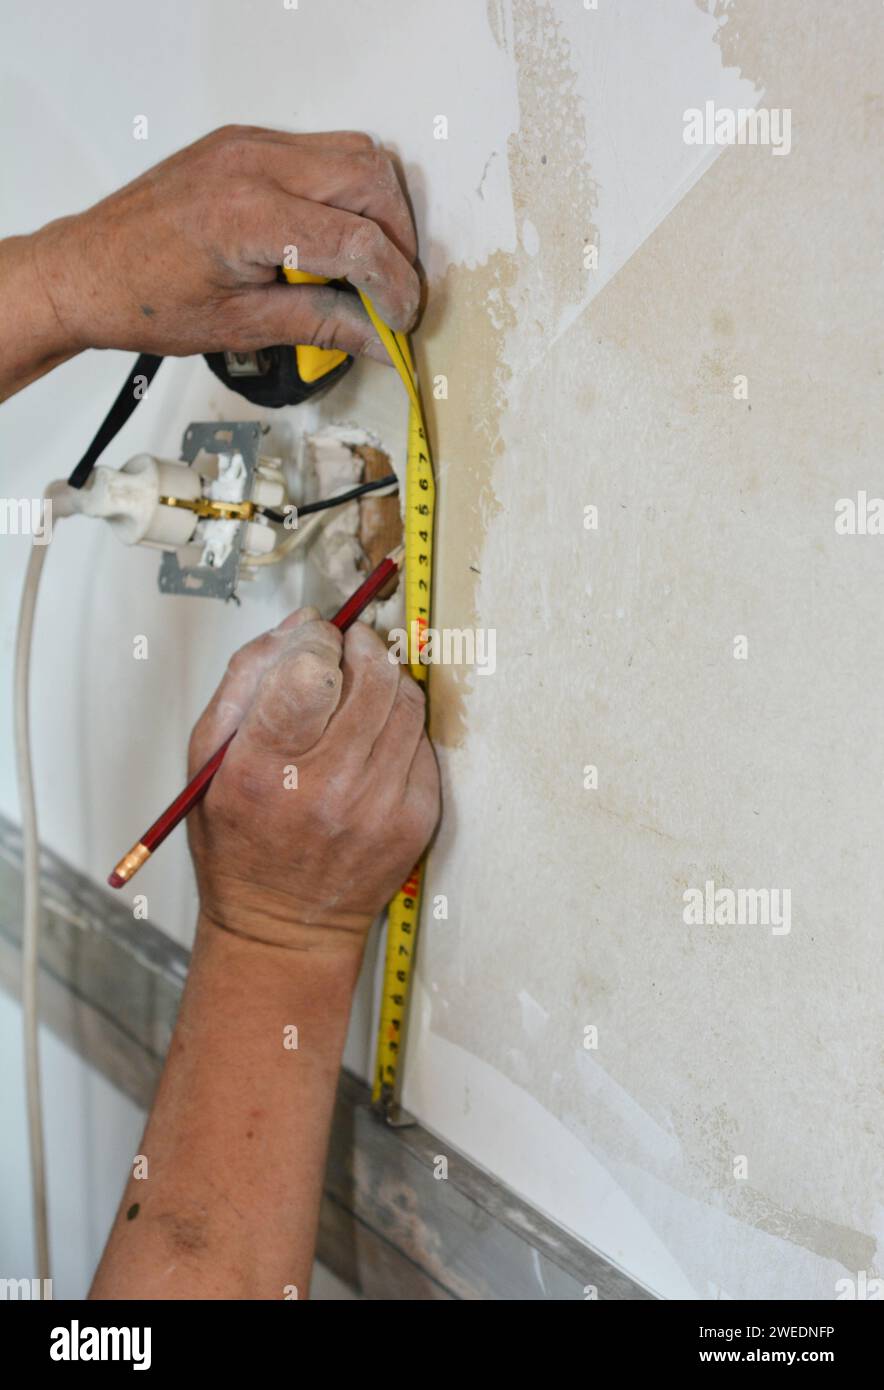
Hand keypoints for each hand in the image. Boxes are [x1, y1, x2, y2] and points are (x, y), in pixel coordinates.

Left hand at [29, 125, 418, 364]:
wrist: (86, 270)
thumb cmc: (146, 302)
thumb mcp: (241, 327)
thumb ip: (321, 326)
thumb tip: (380, 339)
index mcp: (248, 216)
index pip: (356, 239)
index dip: (393, 285)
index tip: (401, 321)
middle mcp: (253, 164)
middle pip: (370, 180)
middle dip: (399, 239)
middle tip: (395, 290)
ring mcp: (249, 144)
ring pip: (355, 153)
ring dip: (381, 207)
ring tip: (374, 262)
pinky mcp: (245, 141)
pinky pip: (322, 149)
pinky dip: (348, 189)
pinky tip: (338, 235)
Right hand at [187, 607, 439, 951]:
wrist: (284, 927)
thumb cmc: (239, 842)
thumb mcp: (208, 761)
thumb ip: (244, 681)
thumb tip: (298, 625)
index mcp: (264, 768)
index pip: (311, 670)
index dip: (319, 638)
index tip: (317, 638)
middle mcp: (326, 787)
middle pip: (371, 678)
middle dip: (362, 646)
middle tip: (352, 645)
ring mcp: (377, 806)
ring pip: (406, 703)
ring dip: (388, 679)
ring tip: (365, 686)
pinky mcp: (414, 820)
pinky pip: (423, 743)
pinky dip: (403, 726)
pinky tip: (376, 739)